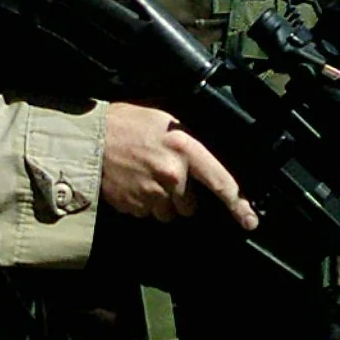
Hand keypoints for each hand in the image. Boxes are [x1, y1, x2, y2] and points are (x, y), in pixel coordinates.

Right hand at [101, 102, 258, 229]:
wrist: (89, 138)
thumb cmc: (127, 123)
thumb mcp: (166, 119)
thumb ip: (189, 142)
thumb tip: (205, 160)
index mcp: (184, 149)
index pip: (221, 182)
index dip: (239, 204)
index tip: (249, 220)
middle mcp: (171, 175)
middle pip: (190, 206)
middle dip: (181, 196)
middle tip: (163, 174)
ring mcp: (151, 194)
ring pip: (167, 213)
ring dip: (161, 201)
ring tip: (144, 177)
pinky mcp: (133, 206)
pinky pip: (145, 213)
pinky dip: (141, 203)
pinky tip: (132, 182)